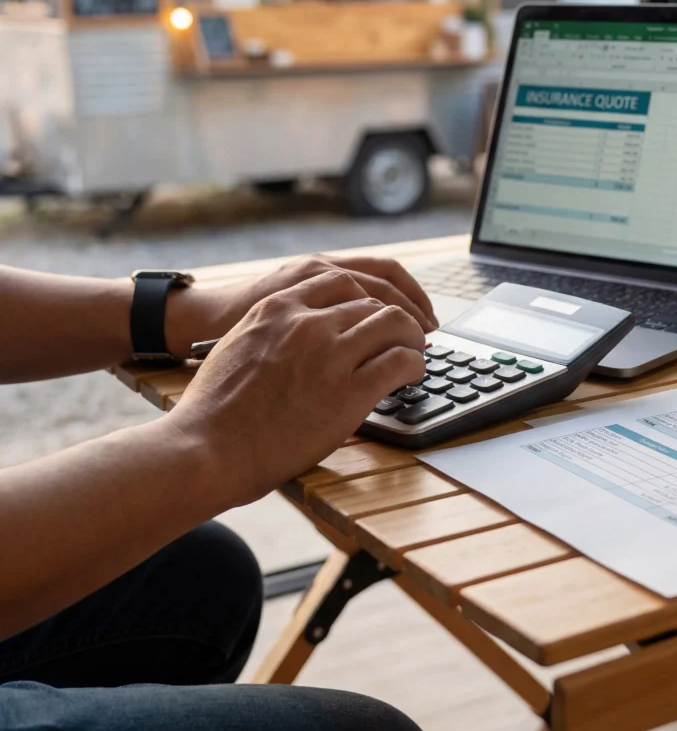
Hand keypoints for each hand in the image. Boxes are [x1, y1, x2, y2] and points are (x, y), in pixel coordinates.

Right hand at [169, 269, 425, 506]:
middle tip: (405, 335)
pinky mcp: (349, 392)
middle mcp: (307, 323)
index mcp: (278, 307)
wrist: (206, 448)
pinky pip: (400, 362)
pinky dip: (414, 364)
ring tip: (416, 352)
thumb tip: (297, 335)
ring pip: (394, 324)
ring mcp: (330, 354)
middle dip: (394, 318)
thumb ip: (273, 330)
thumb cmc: (214, 410)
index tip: (375, 313)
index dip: (367, 298)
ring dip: (412, 337)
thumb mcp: (238, 346)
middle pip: (372, 302)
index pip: (341, 281)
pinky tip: (412, 374)